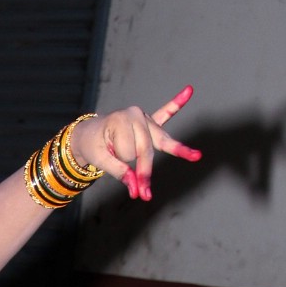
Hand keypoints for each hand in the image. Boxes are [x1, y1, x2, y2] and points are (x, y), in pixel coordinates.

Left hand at [70, 86, 201, 201]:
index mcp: (121, 120)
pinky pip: (166, 113)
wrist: (89, 133)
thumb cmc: (93, 145)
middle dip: (144, 170)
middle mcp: (136, 115)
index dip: (122, 163)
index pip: (131, 150)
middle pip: (147, 148)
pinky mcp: (151, 123)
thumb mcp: (99, 160)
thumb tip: (136, 188)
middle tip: (144, 195)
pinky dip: (177, 103)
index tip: (122, 176)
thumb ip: (118, 172)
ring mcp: (145, 118)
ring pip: (161, 142)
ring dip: (177, 151)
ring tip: (196, 156)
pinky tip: (188, 90)